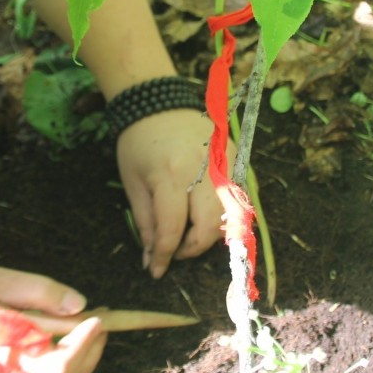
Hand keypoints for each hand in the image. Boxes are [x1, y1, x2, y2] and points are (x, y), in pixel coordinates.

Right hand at [0, 267, 106, 372]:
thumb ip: (38, 291)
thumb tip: (80, 305)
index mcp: (3, 356)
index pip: (57, 366)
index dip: (83, 344)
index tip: (97, 318)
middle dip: (92, 349)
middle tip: (104, 316)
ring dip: (85, 357)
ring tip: (94, 323)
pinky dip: (71, 361)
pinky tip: (74, 334)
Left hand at [116, 108, 223, 277]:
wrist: (158, 101)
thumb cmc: (138, 142)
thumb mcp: (132, 183)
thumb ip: (145, 223)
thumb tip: (151, 258)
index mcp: (170, 176)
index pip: (172, 230)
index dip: (163, 256)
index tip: (156, 271)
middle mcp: (203, 171)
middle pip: (210, 228)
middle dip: (191, 249)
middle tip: (174, 250)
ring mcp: (225, 164)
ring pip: (231, 216)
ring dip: (211, 234)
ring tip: (189, 232)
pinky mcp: (236, 158)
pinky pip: (240, 197)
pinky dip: (227, 213)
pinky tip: (206, 214)